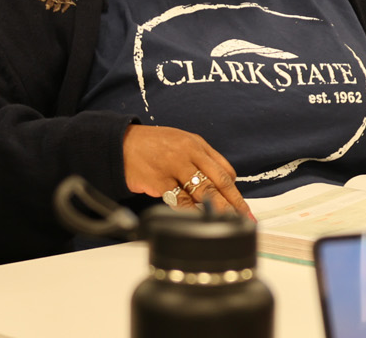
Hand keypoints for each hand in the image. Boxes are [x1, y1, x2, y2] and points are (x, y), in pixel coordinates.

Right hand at [122, 125, 253, 218]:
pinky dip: (192, 213)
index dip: (234, 191)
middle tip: (245, 219)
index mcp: (197, 144)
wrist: (121, 143)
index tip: (242, 206)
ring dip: (219, 210)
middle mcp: (189, 154)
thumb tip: (219, 184)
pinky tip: (200, 221)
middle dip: (234, 203)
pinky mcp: (160, 181)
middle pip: (219, 181)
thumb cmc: (151, 145)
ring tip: (228, 224)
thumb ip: (201, 159)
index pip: (224, 169)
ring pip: (204, 192)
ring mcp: (174, 167)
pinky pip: (181, 201)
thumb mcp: (180, 142)